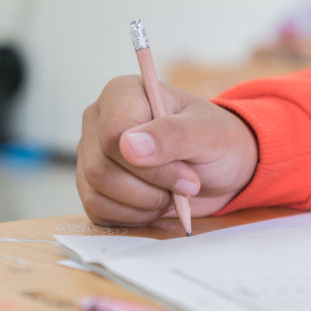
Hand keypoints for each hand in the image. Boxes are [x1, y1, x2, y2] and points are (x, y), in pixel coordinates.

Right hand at [77, 75, 257, 226]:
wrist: (220, 168)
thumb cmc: (215, 141)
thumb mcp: (208, 133)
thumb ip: (172, 134)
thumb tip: (130, 147)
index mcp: (121, 94)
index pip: (112, 135)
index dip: (148, 166)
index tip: (186, 173)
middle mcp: (98, 121)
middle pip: (100, 169)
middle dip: (149, 190)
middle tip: (185, 186)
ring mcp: (90, 153)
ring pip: (96, 193)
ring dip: (142, 205)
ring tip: (170, 194)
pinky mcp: (91, 184)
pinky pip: (97, 211)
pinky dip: (131, 217)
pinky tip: (153, 204)